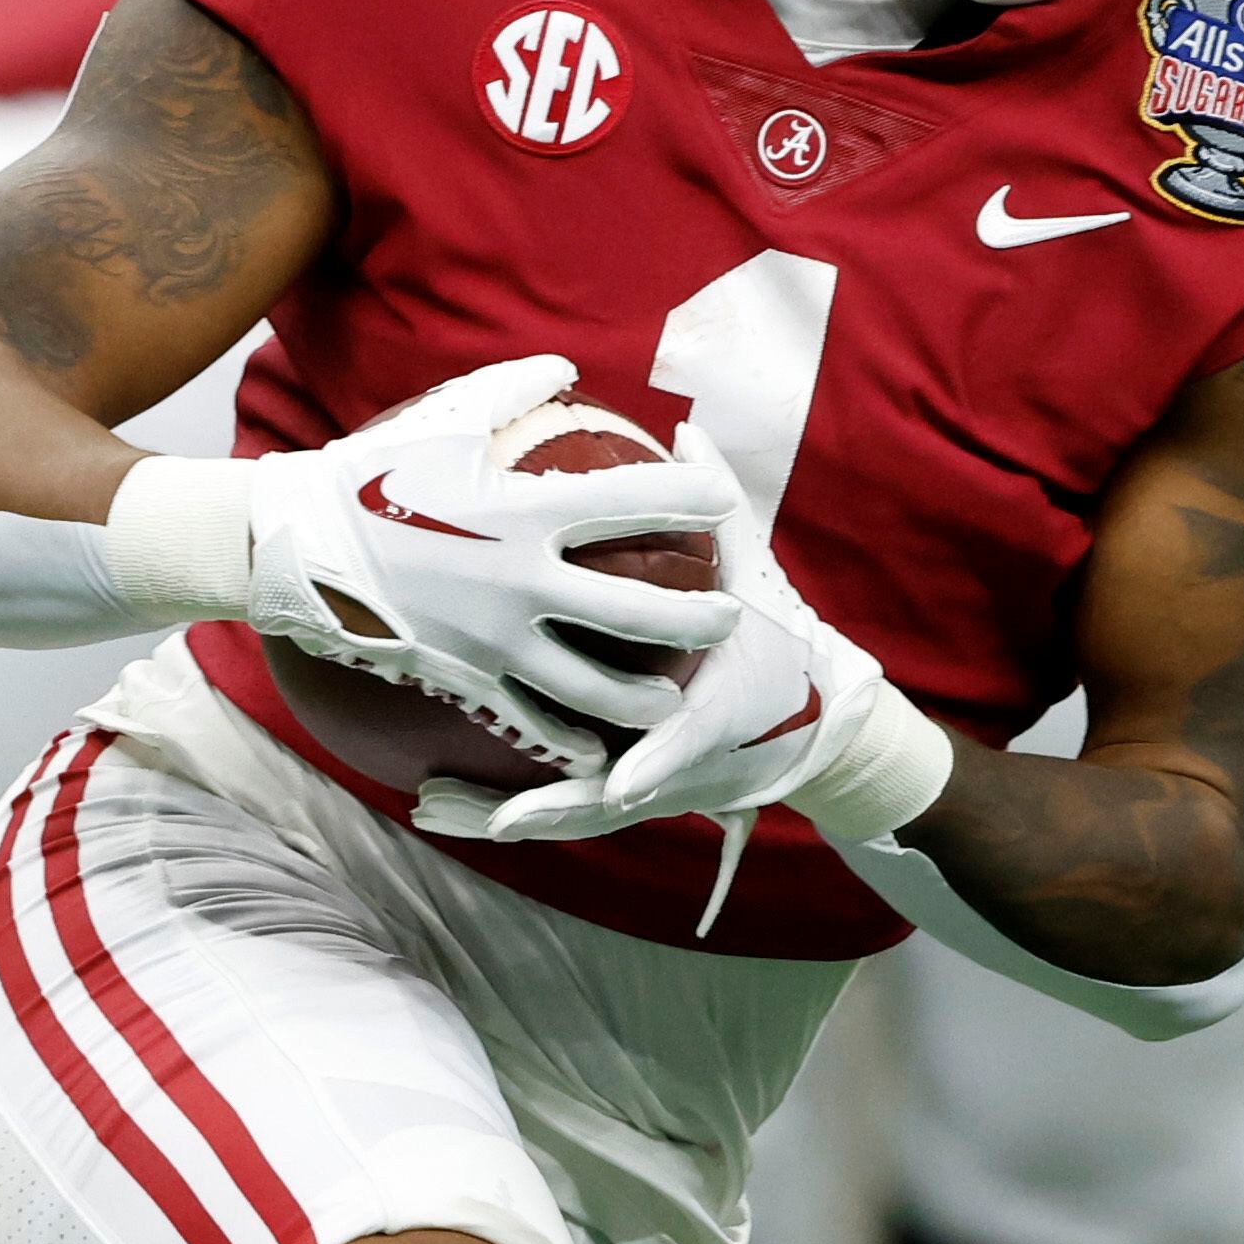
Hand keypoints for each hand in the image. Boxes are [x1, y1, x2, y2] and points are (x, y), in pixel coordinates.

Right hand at [245, 356, 743, 772]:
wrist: (293, 546)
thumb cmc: (371, 473)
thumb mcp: (445, 418)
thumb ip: (516, 388)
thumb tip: (568, 366)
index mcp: (527, 513)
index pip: (636, 504)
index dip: (692, 501)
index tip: (723, 503)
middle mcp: (523, 583)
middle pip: (641, 613)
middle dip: (698, 619)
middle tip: (729, 617)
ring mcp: (495, 641)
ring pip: (595, 688)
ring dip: (645, 698)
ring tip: (672, 697)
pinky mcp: (464, 679)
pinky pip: (529, 722)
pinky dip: (567, 739)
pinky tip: (593, 748)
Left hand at [410, 483, 898, 846]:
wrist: (808, 726)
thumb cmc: (776, 645)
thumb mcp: (757, 576)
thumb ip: (722, 510)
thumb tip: (687, 429)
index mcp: (717, 713)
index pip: (688, 742)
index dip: (655, 764)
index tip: (620, 781)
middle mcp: (678, 765)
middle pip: (610, 799)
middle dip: (549, 804)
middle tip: (482, 802)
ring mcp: (653, 789)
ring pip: (574, 814)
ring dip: (503, 813)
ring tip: (435, 806)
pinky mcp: (635, 799)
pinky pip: (565, 810)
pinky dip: (511, 810)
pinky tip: (443, 804)